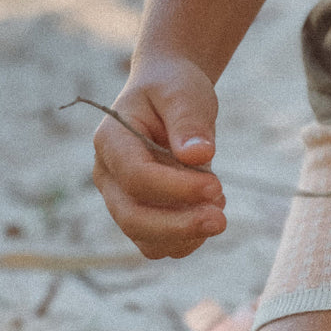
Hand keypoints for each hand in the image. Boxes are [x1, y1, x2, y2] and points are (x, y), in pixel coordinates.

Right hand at [92, 55, 225, 258]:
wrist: (166, 92)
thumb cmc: (172, 87)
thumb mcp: (183, 91)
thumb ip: (188, 120)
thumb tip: (198, 157)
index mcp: (111, 140)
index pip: (136, 177)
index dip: (176, 188)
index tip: (217, 186)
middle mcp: (108, 175)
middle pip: (133, 218)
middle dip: (179, 225)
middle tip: (222, 219)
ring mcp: (120, 198)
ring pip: (145, 239)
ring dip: (186, 234)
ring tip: (219, 206)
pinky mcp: (140, 213)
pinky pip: (158, 244)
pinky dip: (187, 238)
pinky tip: (210, 209)